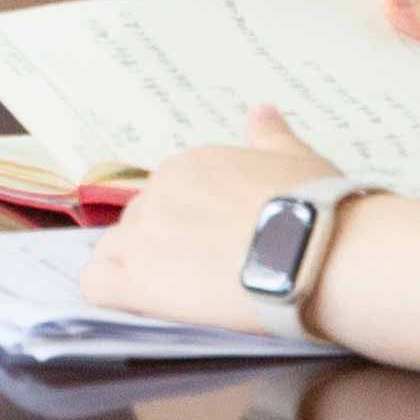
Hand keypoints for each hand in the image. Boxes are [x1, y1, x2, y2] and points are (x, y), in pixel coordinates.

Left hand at [76, 116, 345, 333]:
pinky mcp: (139, 281)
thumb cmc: (318, 210)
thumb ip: (271, 137)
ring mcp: (144, 236)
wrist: (322, 254)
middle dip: (165, 250)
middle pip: (142, 225)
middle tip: (207, 277)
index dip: (190, 228)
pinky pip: (98, 286)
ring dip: (139, 273)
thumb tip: (262, 111)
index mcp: (190, 167)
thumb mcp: (297, 160)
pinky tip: (141, 308)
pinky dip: (113, 296)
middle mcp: (158, 193)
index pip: (168, 198)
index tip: (218, 247)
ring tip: (184, 299)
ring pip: (115, 254)